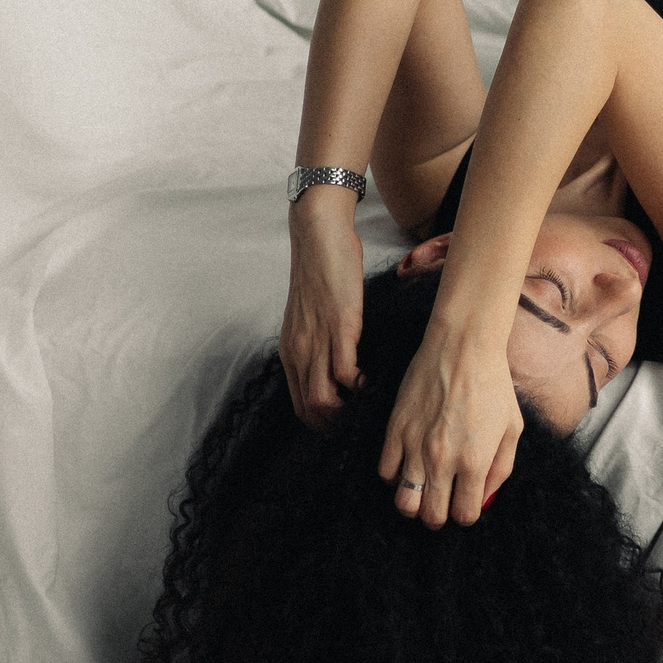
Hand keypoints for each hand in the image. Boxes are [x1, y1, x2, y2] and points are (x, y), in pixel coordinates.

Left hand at [280, 198, 365, 423]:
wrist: (318, 237)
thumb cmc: (318, 273)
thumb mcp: (308, 317)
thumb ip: (316, 344)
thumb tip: (335, 368)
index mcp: (291, 351)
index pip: (300, 406)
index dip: (322, 423)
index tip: (344, 422)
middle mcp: (300, 352)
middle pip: (311, 410)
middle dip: (337, 424)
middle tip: (359, 419)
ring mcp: (319, 341)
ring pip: (324, 400)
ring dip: (349, 410)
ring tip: (366, 400)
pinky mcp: (341, 327)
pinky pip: (345, 373)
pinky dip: (361, 385)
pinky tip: (371, 378)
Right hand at [378, 318, 520, 527]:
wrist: (462, 347)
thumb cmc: (493, 386)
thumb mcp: (512, 430)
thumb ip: (500, 471)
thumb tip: (484, 501)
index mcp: (475, 461)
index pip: (465, 515)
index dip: (467, 513)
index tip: (467, 501)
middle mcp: (442, 459)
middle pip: (431, 516)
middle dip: (439, 515)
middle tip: (445, 501)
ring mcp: (414, 445)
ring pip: (403, 502)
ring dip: (415, 502)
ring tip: (425, 488)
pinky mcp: (395, 429)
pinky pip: (385, 472)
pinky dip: (396, 476)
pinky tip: (409, 464)